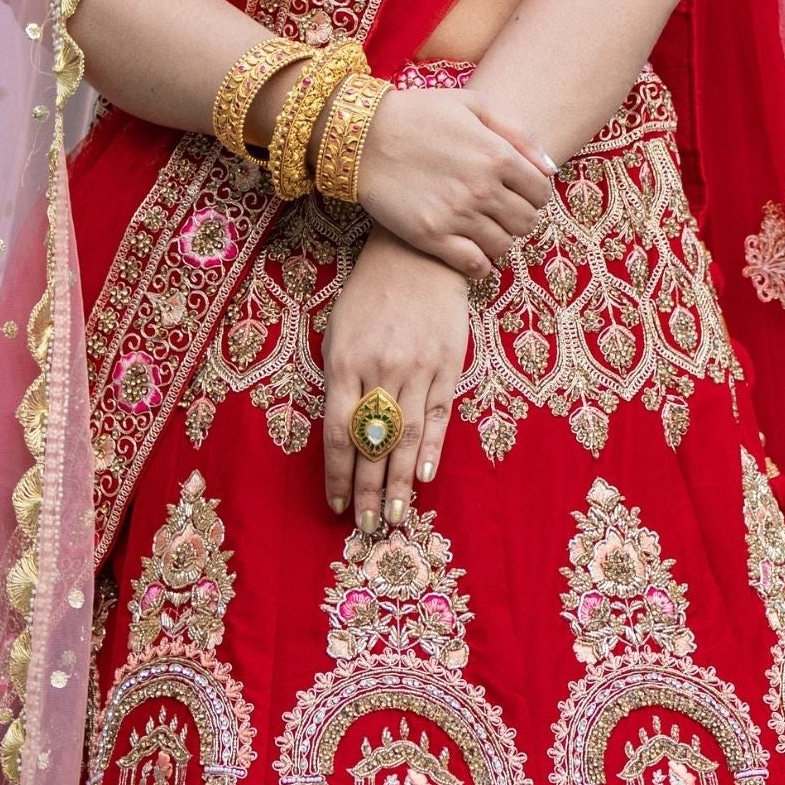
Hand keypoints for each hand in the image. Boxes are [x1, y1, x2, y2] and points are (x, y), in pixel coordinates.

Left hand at [322, 226, 472, 529]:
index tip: (337, 505)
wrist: (417, 256)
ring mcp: (417, 369)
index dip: (337, 475)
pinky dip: (431, 448)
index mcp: (344, 363)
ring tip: (396, 517)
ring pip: (407, 436)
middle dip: (370, 490)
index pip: (338, 433)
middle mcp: (380, 370)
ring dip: (401, 482)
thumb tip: (344, 437)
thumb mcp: (338, 333)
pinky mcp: (447, 365)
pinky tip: (424, 477)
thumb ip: (339, 383)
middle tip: (369, 528)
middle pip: (373, 444)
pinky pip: (438, 414)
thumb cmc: (369, 298)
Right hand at [351, 86, 554, 280]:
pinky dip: (480, 265)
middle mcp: (482, 189)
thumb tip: (550, 167)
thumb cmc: (418, 114)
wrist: (360, 137)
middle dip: (520, 218)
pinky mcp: (432, 237)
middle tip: (502, 212)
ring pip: (504, 246)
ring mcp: (457, 216)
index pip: (541, 192)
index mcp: (497, 155)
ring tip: (484, 229)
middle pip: (526, 222)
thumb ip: (517, 132)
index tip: (520, 193)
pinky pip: (474, 265)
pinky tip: (472, 254)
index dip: (535, 194)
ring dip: (500, 240)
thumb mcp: (472, 104)